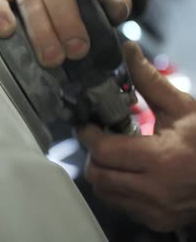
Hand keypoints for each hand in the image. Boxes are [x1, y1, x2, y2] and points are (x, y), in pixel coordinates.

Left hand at [78, 42, 195, 231]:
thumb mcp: (182, 108)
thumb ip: (150, 82)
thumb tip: (127, 51)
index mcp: (163, 158)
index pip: (105, 151)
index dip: (89, 134)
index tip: (86, 123)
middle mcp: (156, 189)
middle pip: (98, 174)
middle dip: (93, 153)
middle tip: (100, 137)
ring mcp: (155, 209)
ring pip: (104, 192)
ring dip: (102, 171)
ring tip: (114, 154)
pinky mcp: (155, 220)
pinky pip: (119, 204)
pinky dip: (116, 188)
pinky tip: (128, 172)